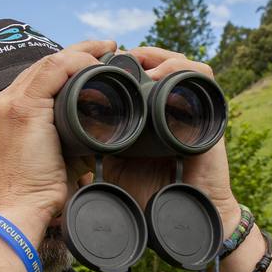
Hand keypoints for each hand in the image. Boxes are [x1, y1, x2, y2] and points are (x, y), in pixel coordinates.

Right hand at [0, 39, 114, 236]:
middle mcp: (0, 103)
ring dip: (82, 54)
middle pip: (42, 65)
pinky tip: (96, 65)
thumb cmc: (34, 194)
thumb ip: (65, 140)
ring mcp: (7, 104)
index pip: (36, 77)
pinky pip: (53, 70)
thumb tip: (94, 135)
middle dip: (77, 53)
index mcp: (2, 112)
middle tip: (106, 49)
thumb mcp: (50, 158)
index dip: (66, 66)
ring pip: (48, 62)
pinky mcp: (21, 109)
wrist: (16, 211)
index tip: (92, 64)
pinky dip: (78, 64)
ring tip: (107, 51)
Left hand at [68, 46, 239, 227]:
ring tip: (135, 61)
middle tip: (115, 56)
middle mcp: (172, 108)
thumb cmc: (148, 195)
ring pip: (180, 62)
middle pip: (160, 62)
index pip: (142, 74)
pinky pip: (203, 76)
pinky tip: (158, 75)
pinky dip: (182, 68)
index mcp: (151, 115)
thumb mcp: (110, 165)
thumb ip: (93, 146)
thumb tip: (60, 131)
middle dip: (139, 55)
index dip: (125, 63)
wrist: (182, 216)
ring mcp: (192, 108)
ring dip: (157, 56)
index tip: (99, 63)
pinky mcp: (210, 113)